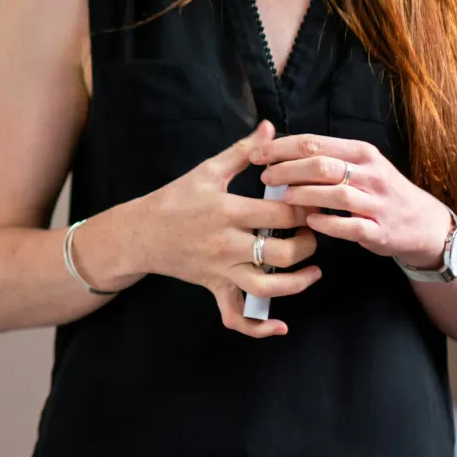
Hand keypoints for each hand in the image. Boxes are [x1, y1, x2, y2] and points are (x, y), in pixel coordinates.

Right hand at [133, 120, 319, 336]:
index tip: (316, 202)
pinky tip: (280, 326)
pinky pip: (236, 317)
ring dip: (298, 283)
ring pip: (267, 288)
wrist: (140, 233)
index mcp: (228, 211)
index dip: (306, 209)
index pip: (281, 214)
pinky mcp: (215, 288)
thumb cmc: (174, 199)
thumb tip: (269, 128)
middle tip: (313, 232)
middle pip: (282, 253)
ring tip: (313, 271)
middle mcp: (227, 244)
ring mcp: (221, 270)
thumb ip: (242, 151)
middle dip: (308, 244)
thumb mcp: (207, 170)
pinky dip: (259, 328)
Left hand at [252, 133, 454, 267]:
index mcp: (361, 152)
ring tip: (283, 197)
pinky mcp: (379, 230)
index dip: (281, 147)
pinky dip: (327, 223)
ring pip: (335, 193)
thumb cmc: (380, 191)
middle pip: (321, 165)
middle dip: (287, 169)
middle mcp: (370, 173)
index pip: (314, 143)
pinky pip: (350, 226)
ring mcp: (376, 202)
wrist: (423, 223)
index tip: (257, 154)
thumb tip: (280, 150)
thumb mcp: (361, 165)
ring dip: (304, 194)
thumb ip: (327, 157)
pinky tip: (309, 221)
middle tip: (265, 176)